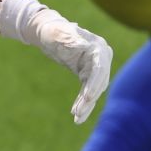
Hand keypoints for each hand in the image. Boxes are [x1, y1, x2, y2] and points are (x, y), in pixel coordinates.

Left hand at [0, 0, 111, 123]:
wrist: (49, 32)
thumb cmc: (54, 31)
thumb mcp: (61, 34)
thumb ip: (72, 39)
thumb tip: (85, 45)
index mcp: (98, 47)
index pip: (100, 69)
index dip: (95, 84)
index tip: (88, 97)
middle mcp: (101, 58)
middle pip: (99, 82)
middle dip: (89, 99)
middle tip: (78, 114)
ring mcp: (96, 67)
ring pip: (94, 89)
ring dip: (86, 105)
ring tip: (77, 119)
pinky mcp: (88, 74)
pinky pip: (87, 91)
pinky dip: (83, 102)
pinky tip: (76, 114)